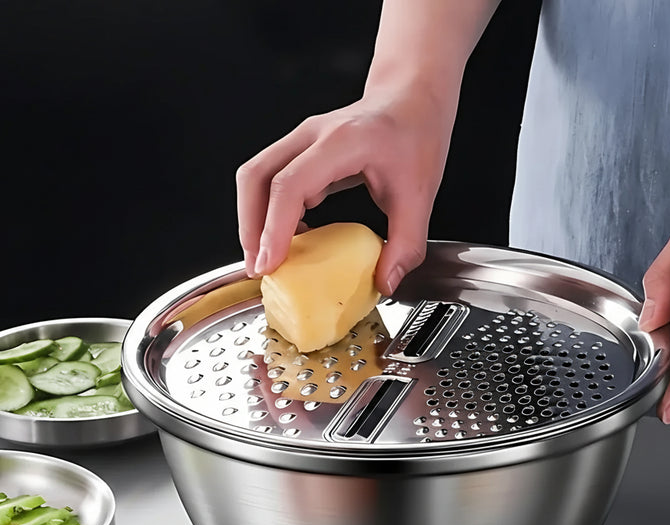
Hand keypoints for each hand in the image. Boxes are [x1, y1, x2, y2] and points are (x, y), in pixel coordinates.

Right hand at [235, 83, 456, 295]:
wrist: (413, 96)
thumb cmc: (416, 133)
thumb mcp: (420, 194)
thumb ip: (406, 244)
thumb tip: (386, 283)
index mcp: (342, 142)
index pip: (290, 185)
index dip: (274, 228)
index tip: (269, 263)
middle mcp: (313, 134)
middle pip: (256, 177)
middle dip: (250, 227)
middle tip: (259, 267)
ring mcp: (302, 139)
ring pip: (256, 177)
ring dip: (254, 220)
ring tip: (267, 258)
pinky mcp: (300, 150)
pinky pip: (270, 180)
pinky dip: (270, 212)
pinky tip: (290, 238)